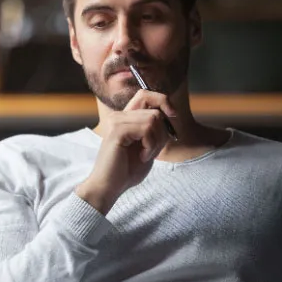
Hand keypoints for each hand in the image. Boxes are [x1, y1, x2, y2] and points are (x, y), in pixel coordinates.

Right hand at [76, 90, 176, 214]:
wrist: (109, 187)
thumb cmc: (126, 171)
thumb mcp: (147, 146)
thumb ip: (155, 129)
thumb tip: (170, 113)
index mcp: (125, 118)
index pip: (145, 94)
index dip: (163, 100)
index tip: (173, 115)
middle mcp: (118, 116)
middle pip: (155, 110)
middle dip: (162, 133)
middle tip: (152, 150)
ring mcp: (116, 121)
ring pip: (154, 119)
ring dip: (156, 142)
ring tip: (145, 155)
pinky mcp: (117, 130)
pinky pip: (147, 128)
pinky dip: (150, 145)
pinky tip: (142, 157)